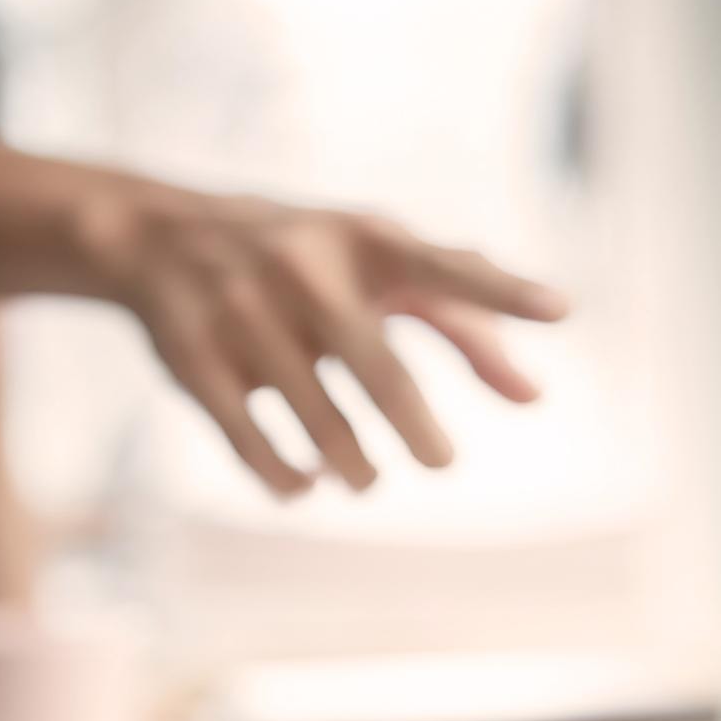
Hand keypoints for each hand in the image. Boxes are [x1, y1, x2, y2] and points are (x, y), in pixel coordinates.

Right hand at [83, 180, 566, 494]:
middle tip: (441, 463)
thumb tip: (534, 397)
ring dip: (351, 461)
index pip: (444, 266)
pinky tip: (307, 486)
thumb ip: (461, 323)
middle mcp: (303, 266)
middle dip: (413, 424)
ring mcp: (242, 311)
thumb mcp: (379, 268)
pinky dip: (283, 474)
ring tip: (368, 480)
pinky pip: (246, 436)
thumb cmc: (309, 258)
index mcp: (364, 238)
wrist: (159, 235)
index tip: (562, 310)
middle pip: (375, 363)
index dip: (501, 290)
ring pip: (313, 413)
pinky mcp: (192, 357)